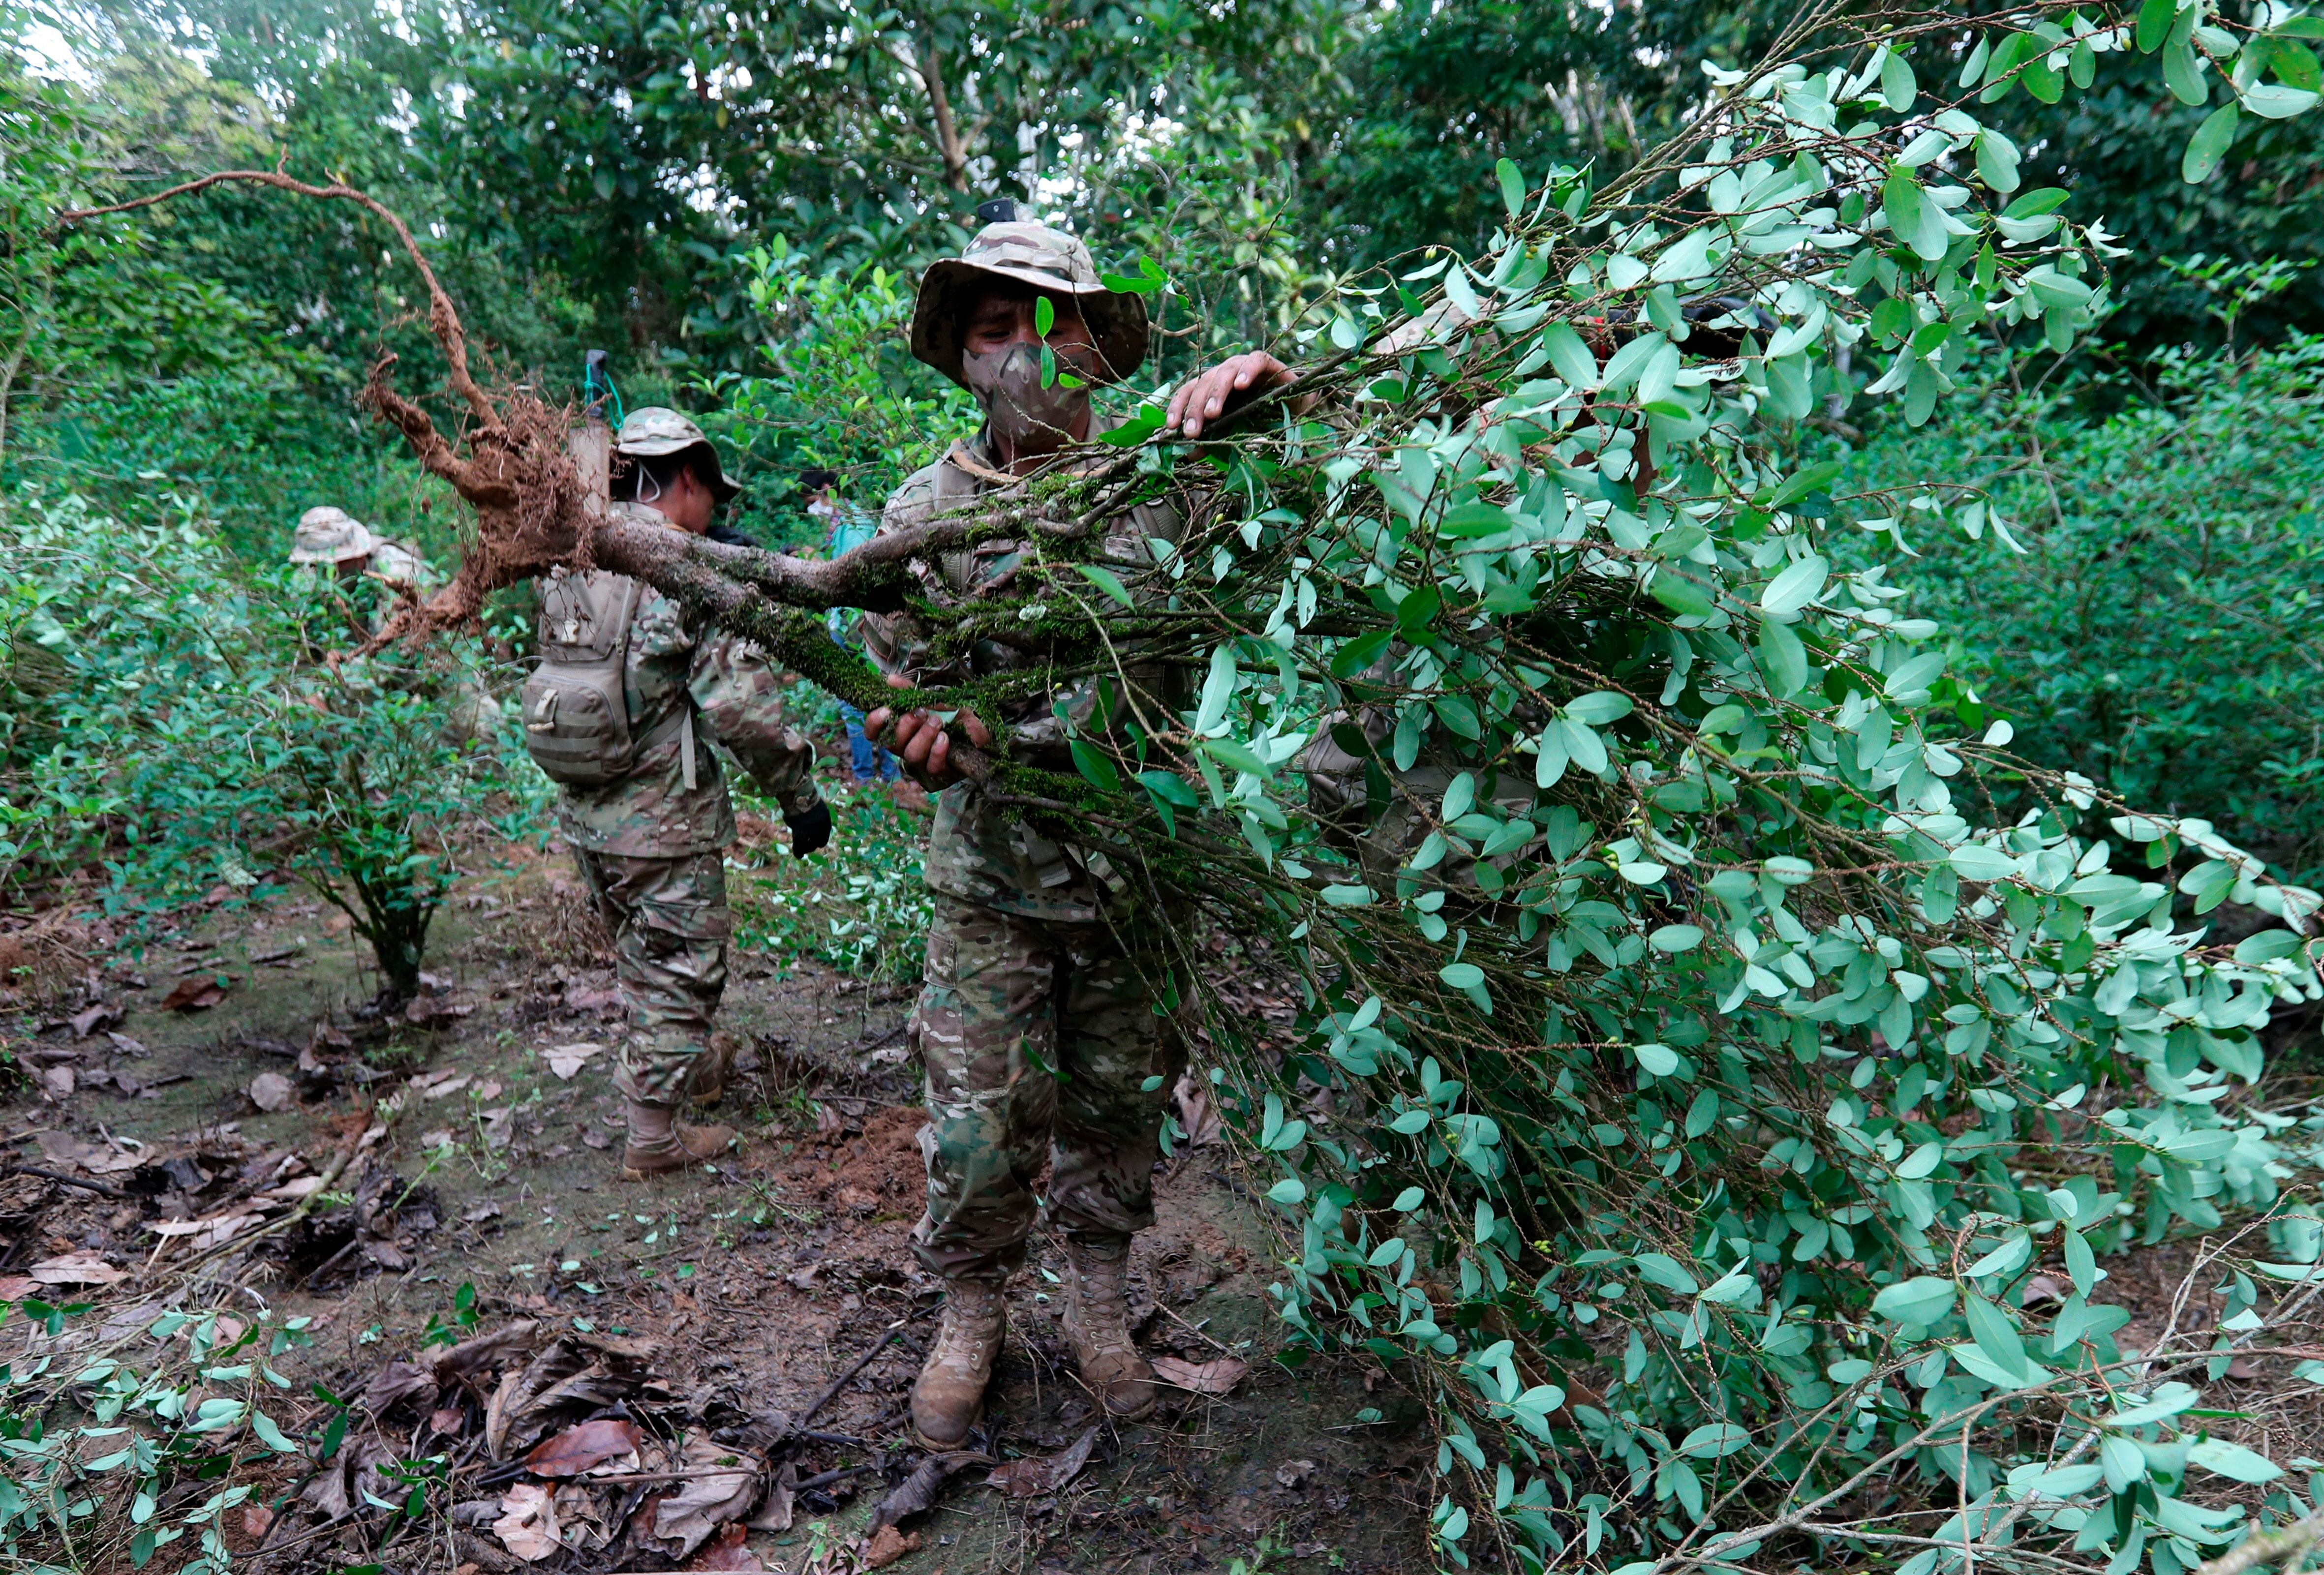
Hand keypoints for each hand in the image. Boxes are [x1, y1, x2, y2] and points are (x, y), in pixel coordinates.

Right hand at [784, 800, 831, 857]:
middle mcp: (819, 828)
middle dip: (813, 846)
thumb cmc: (808, 799)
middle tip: (809, 848)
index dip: (820, 841)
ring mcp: (808, 831)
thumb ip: (818, 819)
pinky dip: (798, 851)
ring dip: (805, 850)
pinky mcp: (798, 832)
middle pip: (817, 842)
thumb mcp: (818, 808)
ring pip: (807, 845)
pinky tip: (798, 856)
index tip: (818, 843)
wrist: (799, 796)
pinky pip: (798, 844)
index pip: (824, 836)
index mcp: (825, 822)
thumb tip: (815, 827)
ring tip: (802, 854)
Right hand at [863, 674, 993, 788]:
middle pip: (892, 744)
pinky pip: (932, 766)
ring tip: (937, 722)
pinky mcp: (941, 771)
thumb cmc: (951, 715)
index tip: (886, 710)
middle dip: (905, 725)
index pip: (874, 733)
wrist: (978, 728)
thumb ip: (910, 691)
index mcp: (900, 731)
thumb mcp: (932, 699)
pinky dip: (937, 751)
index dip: (874, 723)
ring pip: (911, 755)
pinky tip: (945, 738)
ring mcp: (922, 762)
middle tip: (921, 712)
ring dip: (923, 736)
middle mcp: (906, 748)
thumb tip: (890, 679)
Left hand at [1166, 351, 1296, 438]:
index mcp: (1211, 387)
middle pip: (1202, 385)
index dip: (1177, 407)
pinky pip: (1255, 361)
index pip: (1188, 392)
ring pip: (1223, 373)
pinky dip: (1247, 371)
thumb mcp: (1233, 430)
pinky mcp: (1266, 362)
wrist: (1295, 407)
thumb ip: (1213, 438)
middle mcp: (1223, 373)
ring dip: (1216, 394)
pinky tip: (1242, 385)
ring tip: (1213, 413)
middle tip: (1192, 431)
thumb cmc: (1260, 416)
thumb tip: (1188, 455)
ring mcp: (1242, 365)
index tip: (1171, 428)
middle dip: (1195, 409)